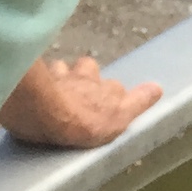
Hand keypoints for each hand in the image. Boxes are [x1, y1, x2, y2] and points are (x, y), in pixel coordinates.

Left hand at [0, 54, 163, 148]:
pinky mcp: (35, 81)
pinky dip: (38, 80)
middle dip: (85, 77)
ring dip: (61, 75)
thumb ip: (138, 102)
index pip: (114, 86)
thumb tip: (157, 87)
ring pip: (62, 69)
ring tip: (56, 88)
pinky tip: (35, 89)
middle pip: (88, 69)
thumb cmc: (85, 122)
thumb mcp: (121, 117)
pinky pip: (37, 75)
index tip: (109, 101)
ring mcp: (58, 76)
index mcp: (106, 87)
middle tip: (80, 90)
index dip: (111, 92)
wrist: (46, 115)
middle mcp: (84, 76)